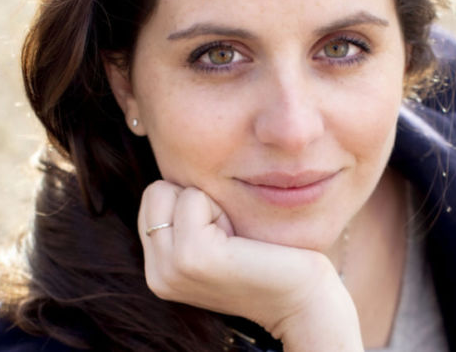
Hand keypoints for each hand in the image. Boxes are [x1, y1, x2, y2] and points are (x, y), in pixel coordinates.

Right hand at [137, 180, 363, 350]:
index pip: (153, 197)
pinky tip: (242, 242)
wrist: (302, 298)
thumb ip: (186, 216)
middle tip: (231, 236)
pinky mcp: (192, 258)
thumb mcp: (216, 237)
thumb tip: (176, 158)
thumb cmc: (268, 258)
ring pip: (170, 190)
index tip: (223, 234)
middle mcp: (157, 275)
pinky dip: (222, 208)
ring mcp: (170, 270)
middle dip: (197, 199)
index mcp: (158, 270)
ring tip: (236, 240)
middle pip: (156, 191)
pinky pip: (193, 198)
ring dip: (211, 203)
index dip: (192, 201)